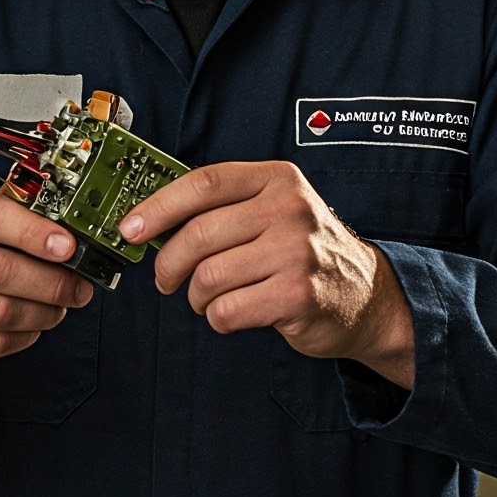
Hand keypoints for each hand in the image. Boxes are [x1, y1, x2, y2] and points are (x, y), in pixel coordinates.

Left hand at [121, 161, 416, 389]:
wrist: (366, 295)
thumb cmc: (305, 251)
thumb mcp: (274, 209)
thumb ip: (223, 208)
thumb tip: (148, 219)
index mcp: (278, 179)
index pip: (204, 183)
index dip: (159, 206)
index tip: (130, 228)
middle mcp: (290, 209)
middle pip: (198, 234)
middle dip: (169, 264)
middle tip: (166, 278)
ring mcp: (296, 251)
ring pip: (208, 277)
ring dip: (197, 296)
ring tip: (210, 297)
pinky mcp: (298, 295)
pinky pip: (227, 310)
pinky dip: (218, 317)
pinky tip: (235, 312)